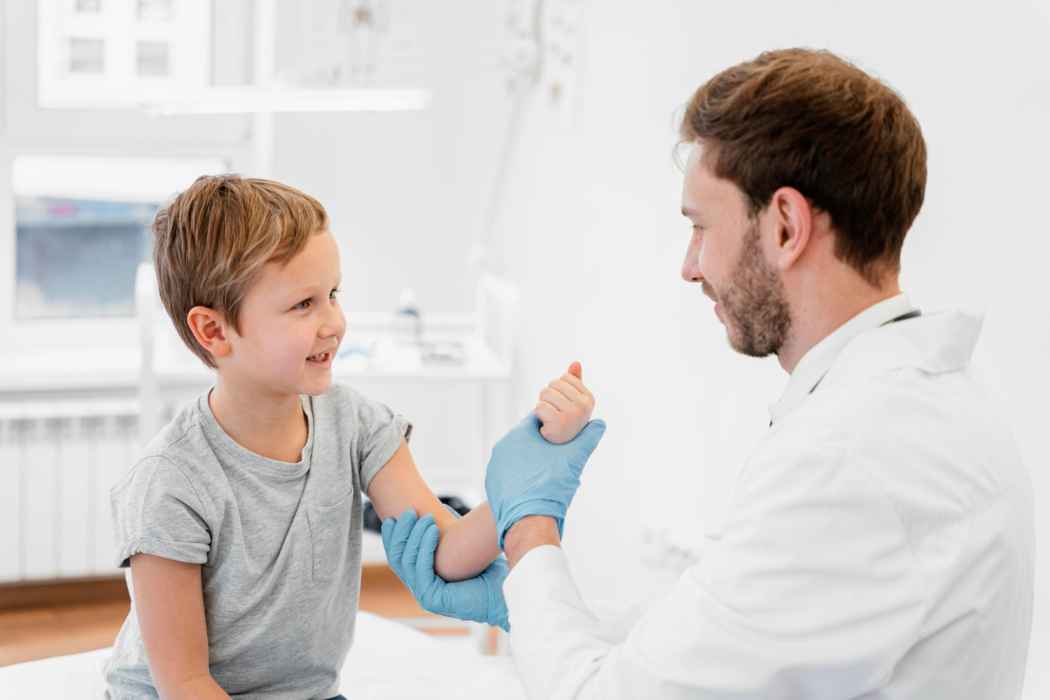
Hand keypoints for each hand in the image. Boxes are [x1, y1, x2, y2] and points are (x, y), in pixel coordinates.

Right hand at [381, 509, 509, 630]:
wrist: (505, 589)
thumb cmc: (487, 568)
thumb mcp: (460, 544)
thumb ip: (446, 532)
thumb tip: (437, 508)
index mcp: (423, 577)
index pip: (397, 557)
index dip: (392, 536)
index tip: (393, 517)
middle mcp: (420, 587)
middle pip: (397, 558)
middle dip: (401, 533)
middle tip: (409, 512)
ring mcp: (424, 595)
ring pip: (407, 562)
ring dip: (415, 536)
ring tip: (427, 518)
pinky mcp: (432, 599)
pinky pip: (422, 569)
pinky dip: (426, 547)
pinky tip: (434, 530)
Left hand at [485, 414, 605, 547]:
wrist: (529, 522)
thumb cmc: (551, 488)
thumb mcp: (574, 459)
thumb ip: (587, 438)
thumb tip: (599, 424)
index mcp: (518, 435)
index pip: (537, 421)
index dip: (552, 427)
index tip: (562, 438)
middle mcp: (501, 448)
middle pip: (526, 440)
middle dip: (542, 447)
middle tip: (557, 459)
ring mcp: (494, 467)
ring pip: (518, 458)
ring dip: (531, 463)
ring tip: (546, 476)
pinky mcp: (492, 485)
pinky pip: (508, 475)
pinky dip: (520, 479)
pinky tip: (533, 488)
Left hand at [534, 361, 595, 443]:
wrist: (558, 446)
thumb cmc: (565, 419)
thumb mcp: (573, 399)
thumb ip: (575, 381)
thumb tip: (575, 363)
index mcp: (589, 399)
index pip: (564, 378)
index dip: (558, 389)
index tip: (563, 404)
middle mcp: (583, 407)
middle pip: (553, 384)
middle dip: (548, 396)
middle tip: (554, 411)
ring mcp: (572, 415)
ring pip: (545, 394)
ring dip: (543, 405)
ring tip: (549, 417)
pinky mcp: (558, 424)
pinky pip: (539, 407)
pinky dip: (538, 414)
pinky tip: (545, 424)